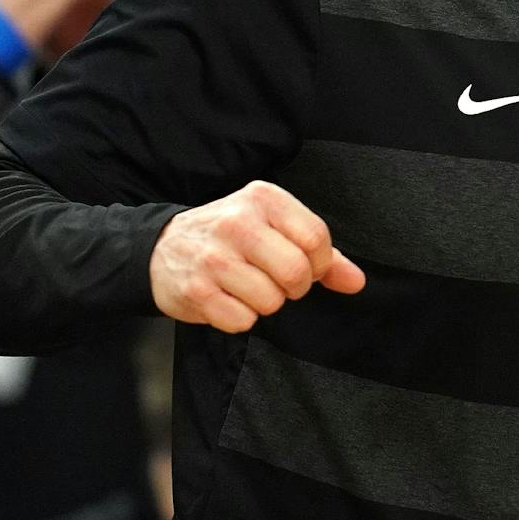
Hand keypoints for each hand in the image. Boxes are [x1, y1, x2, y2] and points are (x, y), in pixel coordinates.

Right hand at [151, 180, 363, 331]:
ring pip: (271, 301)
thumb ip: (320, 254)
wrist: (162, 248)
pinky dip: (240, 318)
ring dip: (265, 304)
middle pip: (296, 271)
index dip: (320, 264)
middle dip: (294, 288)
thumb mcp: (273, 228)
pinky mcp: (196, 290)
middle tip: (277, 282)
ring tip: (247, 287)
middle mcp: (237, 223)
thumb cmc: (229, 238)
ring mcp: (214, 257)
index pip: (316, 237)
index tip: (305, 267)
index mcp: (262, 198)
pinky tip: (226, 298)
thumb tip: (356, 282)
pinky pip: (243, 321)